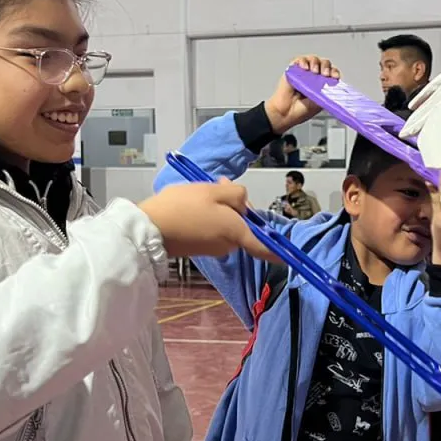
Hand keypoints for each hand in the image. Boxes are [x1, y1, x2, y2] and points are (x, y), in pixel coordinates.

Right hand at [139, 181, 276, 260]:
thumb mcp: (213, 190)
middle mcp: (228, 245)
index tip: (291, 255)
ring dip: (221, 209)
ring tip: (201, 192)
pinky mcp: (200, 247)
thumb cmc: (182, 207)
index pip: (265, 247)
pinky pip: (213, 229)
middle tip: (220, 184)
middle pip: (243, 226)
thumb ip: (236, 194)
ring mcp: (213, 248)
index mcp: (237, 232)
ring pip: (227, 225)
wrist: (149, 229)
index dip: (279, 250)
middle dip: (236, 206)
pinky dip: (209, 217)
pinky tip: (193, 204)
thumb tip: (243, 203)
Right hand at [265, 55, 338, 134]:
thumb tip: (334, 85)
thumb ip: (326, 93)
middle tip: (325, 74)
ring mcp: (303, 73)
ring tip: (314, 71)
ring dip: (316, 63)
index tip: (335, 77)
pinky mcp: (293, 71)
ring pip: (313, 60)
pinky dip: (303, 61)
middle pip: (324, 64)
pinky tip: (304, 67)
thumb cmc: (300, 111)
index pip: (332, 73)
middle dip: (326, 67)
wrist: (286, 114)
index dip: (334, 72)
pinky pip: (299, 60)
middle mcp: (314, 78)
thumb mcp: (319, 103)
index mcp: (322, 85)